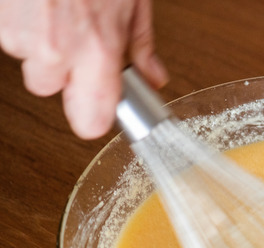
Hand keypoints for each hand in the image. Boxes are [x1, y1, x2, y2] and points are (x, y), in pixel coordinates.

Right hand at [0, 0, 167, 138]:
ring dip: (39, 39)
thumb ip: (139, 45)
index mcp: (96, 50)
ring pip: (27, 58)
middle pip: (50, 88)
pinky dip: (20, 19)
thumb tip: (153, 78)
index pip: (89, 123)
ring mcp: (18, 35)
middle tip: (75, 32)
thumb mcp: (132, 0)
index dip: (93, 115)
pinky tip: (37, 0)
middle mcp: (54, 50)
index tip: (99, 103)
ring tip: (55, 7)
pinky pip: (8, 34)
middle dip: (62, 68)